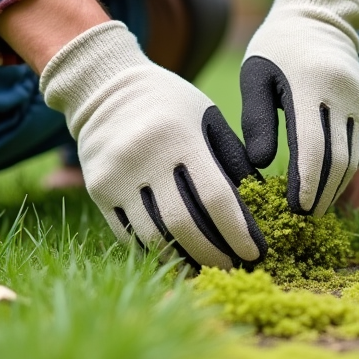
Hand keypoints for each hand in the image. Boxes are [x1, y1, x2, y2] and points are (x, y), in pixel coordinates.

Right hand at [40, 21, 265, 268]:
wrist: (103, 89)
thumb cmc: (169, 104)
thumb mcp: (207, 117)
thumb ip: (232, 158)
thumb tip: (259, 205)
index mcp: (179, 136)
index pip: (215, 196)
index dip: (238, 231)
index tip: (255, 252)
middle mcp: (145, 157)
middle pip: (185, 223)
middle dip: (214, 253)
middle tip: (234, 268)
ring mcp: (117, 177)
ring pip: (155, 235)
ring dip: (185, 259)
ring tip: (208, 268)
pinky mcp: (98, 191)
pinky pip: (130, 234)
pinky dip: (156, 252)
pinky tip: (177, 259)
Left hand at [240, 0, 358, 215]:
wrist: (321, 16)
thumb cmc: (277, 48)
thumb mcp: (256, 77)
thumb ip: (258, 121)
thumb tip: (260, 166)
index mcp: (312, 86)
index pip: (314, 148)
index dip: (306, 185)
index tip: (293, 210)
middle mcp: (344, 96)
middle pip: (338, 161)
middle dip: (321, 195)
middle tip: (301, 220)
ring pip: (352, 159)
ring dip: (333, 188)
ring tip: (311, 209)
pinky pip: (358, 148)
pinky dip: (342, 171)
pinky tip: (324, 186)